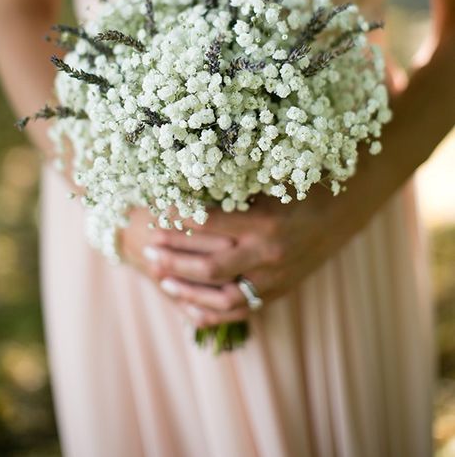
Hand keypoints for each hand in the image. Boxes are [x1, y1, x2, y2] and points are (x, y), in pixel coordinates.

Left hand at [120, 181, 362, 328]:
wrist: (345, 211)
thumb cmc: (304, 186)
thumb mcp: (271, 181)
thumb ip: (235, 187)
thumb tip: (190, 179)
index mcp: (265, 222)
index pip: (209, 224)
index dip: (178, 220)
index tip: (155, 212)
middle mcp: (269, 255)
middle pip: (209, 267)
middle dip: (173, 260)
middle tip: (148, 250)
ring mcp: (275, 279)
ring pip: (222, 297)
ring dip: (187, 291)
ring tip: (162, 280)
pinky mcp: (279, 291)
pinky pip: (242, 310)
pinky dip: (214, 314)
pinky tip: (189, 307)